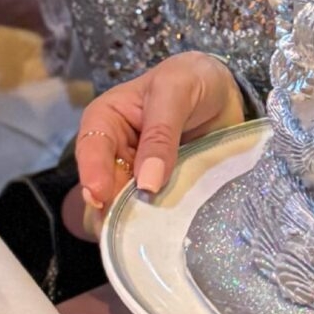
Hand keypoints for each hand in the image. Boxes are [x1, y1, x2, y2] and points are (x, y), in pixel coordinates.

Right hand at [76, 52, 244, 222]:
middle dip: (115, 207)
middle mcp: (115, 150)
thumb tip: (146, 183)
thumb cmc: (191, 78)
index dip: (93, 173)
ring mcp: (137, 173)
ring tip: (148, 234)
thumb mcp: (175, 92)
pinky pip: (155, 209)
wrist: (222, 90)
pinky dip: (159, 221)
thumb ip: (160, 133)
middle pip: (105, 185)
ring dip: (138, 218)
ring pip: (127, 203)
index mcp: (106, 118)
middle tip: (130, 228)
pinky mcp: (160, 189)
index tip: (100, 197)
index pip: (92, 148)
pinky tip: (167, 231)